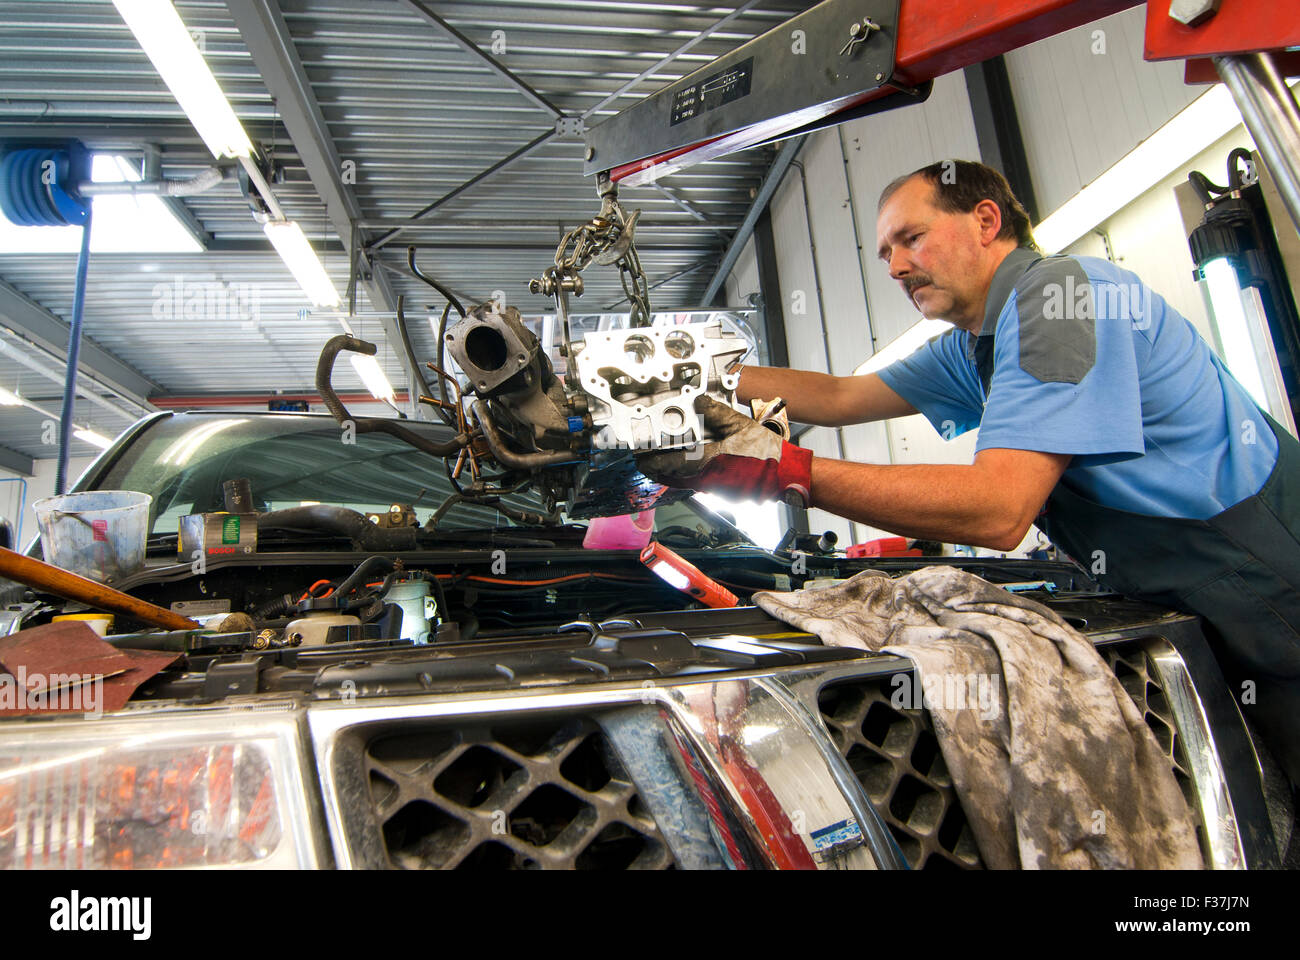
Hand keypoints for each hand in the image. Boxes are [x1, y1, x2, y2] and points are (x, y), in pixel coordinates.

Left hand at [636, 395, 811, 502]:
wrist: (784, 475)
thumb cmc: (767, 455)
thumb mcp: (741, 425)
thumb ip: (717, 413)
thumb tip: (700, 402)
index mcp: (707, 463)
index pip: (668, 466)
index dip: (650, 462)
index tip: (640, 457)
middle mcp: (706, 479)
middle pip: (671, 479)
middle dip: (657, 469)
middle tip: (647, 460)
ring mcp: (713, 488)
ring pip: (683, 482)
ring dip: (671, 472)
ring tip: (664, 460)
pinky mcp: (721, 490)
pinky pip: (697, 483)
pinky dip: (688, 474)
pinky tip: (692, 463)